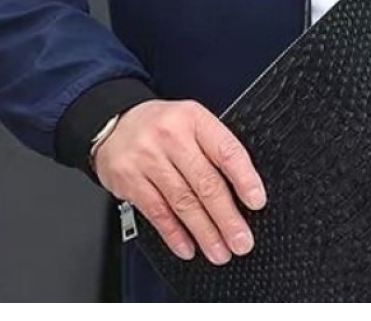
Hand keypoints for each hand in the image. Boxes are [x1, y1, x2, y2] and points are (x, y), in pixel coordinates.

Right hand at [92, 99, 266, 264]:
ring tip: (219, 251)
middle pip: (205, 182)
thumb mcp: (190, 121)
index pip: (225, 150)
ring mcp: (148, 158)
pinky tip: (188, 247)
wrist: (114, 122)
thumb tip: (241, 189)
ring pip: (183, 202)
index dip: (244, 178)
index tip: (256, 201)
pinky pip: (157, 213)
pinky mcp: (129, 180)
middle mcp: (171, 136)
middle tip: (241, 240)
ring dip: (204, 232)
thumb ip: (212, 147)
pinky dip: (174, 234)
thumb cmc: (161, 125)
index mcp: (194, 118)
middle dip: (227, 218)